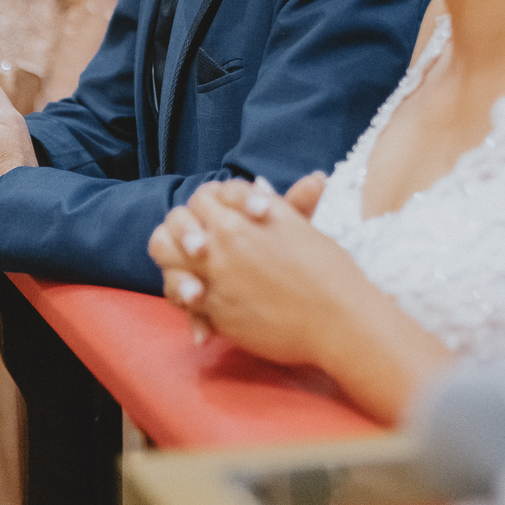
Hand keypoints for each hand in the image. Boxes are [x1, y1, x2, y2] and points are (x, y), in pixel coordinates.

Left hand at [148, 180, 362, 365]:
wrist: (337, 319)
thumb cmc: (328, 268)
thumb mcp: (299, 225)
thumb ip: (273, 201)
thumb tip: (258, 184)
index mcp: (237, 222)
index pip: (201, 197)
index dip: (210, 203)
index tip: (223, 213)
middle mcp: (217, 250)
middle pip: (173, 226)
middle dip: (181, 228)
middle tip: (200, 239)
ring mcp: (212, 284)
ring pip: (167, 263)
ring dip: (176, 261)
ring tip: (195, 268)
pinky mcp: (216, 316)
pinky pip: (183, 302)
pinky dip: (188, 300)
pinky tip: (204, 300)